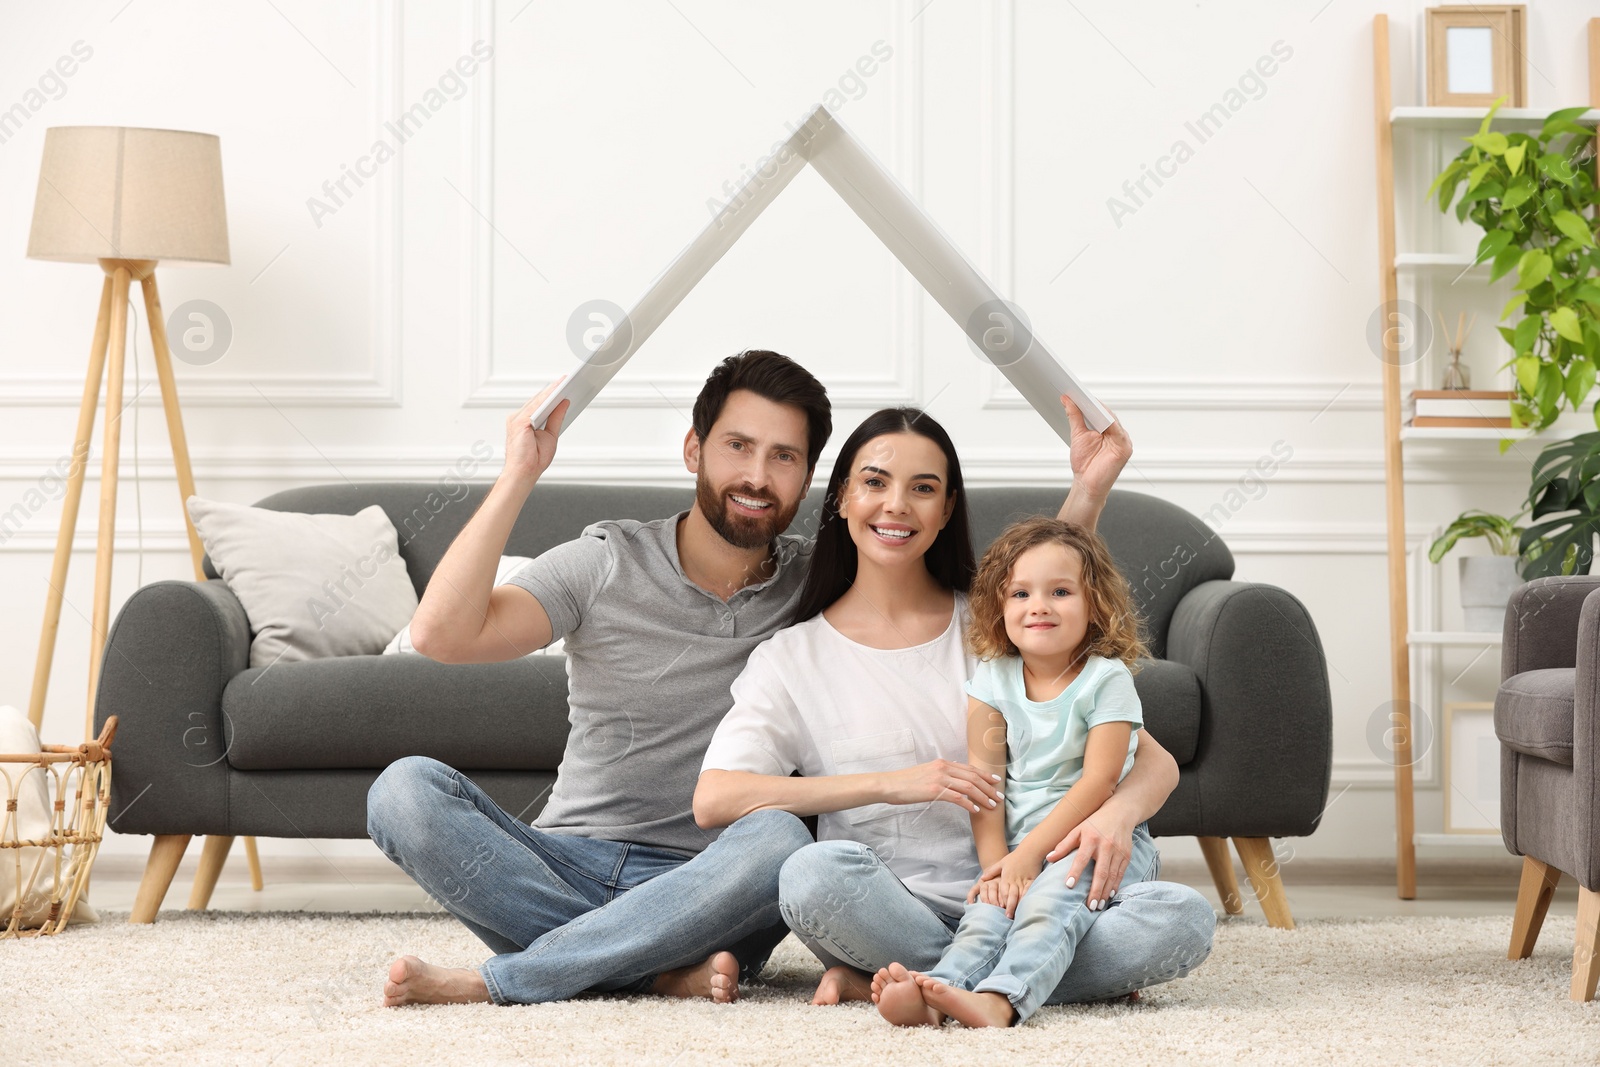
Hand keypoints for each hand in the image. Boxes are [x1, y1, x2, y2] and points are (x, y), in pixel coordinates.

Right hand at [505, 380, 569, 486]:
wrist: (524, 473)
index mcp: (524, 420)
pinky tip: (556, 393)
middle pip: (538, 400)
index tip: (565, 385)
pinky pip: (535, 406)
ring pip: (537, 401)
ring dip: (551, 391)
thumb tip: (564, 403)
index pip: (540, 404)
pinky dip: (546, 399)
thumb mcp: (551, 435)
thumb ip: (556, 418)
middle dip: (553, 390)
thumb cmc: (534, 459)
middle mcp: (518, 417)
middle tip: (568, 380)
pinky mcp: (518, 422)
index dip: (552, 394)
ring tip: (565, 383)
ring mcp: (516, 419)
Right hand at [881, 760, 1001, 812]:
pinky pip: (957, 797)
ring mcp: (939, 778)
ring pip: (969, 786)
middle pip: (973, 777)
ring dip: (983, 796)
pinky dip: (969, 804)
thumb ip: (941, 773)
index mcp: (942, 763)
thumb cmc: (906, 781)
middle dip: (989, 787)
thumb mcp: (926, 772)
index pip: (969, 768)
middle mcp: (943, 768)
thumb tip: (953, 778)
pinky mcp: (935, 790)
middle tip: (999, 797)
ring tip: (991, 805)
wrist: (890, 784)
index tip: (996, 781)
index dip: (985, 775)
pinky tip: (975, 810)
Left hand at [966, 851, 1041, 916]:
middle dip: (1010, 906)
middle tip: (1008, 916)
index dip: (1002, 900)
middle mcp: (1015, 879)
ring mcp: (1024, 880)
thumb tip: (982, 879)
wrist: (1030, 850)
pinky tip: (1026, 904)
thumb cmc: (1015, 857)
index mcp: (1007, 876)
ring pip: (1021, 894)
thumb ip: (992, 871)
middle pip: (1012, 895)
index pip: (1003, 891)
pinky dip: (1028, 897)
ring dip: (1018, 904)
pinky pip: (1030, 890)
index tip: (1000, 909)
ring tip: (1017, 914)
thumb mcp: (1001, 862)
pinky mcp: (1032, 880)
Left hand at [1046, 803, 1135, 910]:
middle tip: (1089, 906)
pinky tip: (1109, 896)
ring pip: (1112, 876)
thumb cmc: (1095, 823)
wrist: (1120, 813)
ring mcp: (1118, 851)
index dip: (1075, 871)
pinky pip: (1121, 874)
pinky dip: (1115, 886)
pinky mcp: (1126, 856)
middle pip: (1101, 872)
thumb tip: (1048, 858)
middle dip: (1095, 890)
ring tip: (1097, 906)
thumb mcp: (1077, 829)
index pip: (1081, 857)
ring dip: (1105, 892)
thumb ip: (1064, 845)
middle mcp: (1106, 845)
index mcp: (1091, 838)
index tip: (1069, 885)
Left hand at [1060, 394, 1132, 504]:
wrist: (1086, 485)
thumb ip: (1074, 417)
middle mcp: (1116, 433)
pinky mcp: (1125, 448)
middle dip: (1093, 404)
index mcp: (1107, 429)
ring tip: (1085, 402)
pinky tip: (1099, 416)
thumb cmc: (1084, 463)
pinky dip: (1109, 423)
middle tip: (1078, 394)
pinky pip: (1118, 432)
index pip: (1100, 411)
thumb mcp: (1077, 436)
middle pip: (1106, 413)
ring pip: (1112, 420)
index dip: (1089, 401)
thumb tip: (1067, 399)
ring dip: (1100, 411)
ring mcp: (1122, 440)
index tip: (1076, 391)